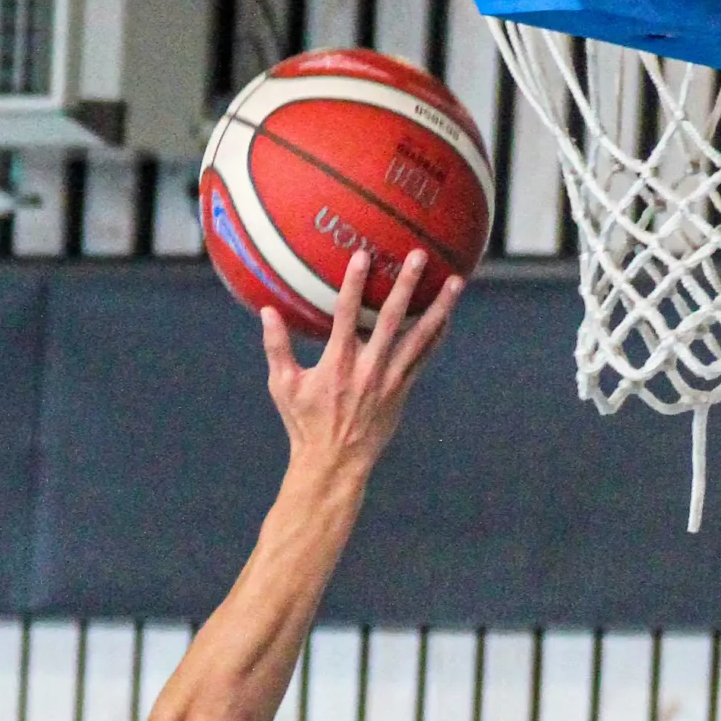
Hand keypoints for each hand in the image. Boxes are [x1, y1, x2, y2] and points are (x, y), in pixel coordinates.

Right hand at [261, 249, 461, 480]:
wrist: (335, 464)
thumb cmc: (305, 424)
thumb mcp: (283, 386)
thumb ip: (276, 347)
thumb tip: (266, 310)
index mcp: (337, 363)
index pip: (346, 315)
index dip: (354, 285)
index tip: (363, 256)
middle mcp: (367, 369)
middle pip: (391, 320)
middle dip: (405, 286)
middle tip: (418, 256)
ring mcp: (389, 380)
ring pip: (418, 338)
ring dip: (437, 309)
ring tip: (454, 283)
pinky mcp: (401, 391)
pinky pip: (423, 358)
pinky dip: (436, 336)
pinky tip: (447, 315)